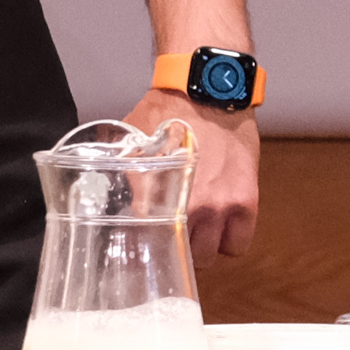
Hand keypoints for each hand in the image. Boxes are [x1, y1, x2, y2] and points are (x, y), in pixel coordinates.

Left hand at [122, 88, 260, 260]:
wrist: (206, 90)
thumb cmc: (167, 112)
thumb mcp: (131, 143)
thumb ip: (120, 173)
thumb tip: (102, 190)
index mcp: (154, 197)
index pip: (144, 244)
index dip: (142, 250)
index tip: (140, 250)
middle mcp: (189, 208)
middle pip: (181, 258)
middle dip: (176, 251)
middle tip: (172, 239)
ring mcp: (220, 207)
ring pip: (210, 256)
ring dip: (202, 248)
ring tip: (196, 233)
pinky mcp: (246, 200)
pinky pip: (238, 244)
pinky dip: (229, 242)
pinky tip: (220, 229)